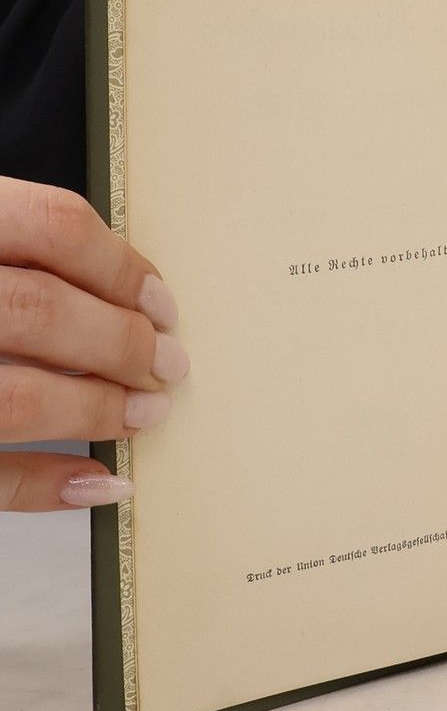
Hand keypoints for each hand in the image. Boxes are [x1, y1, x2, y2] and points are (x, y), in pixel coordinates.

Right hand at [1, 177, 185, 511]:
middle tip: (168, 364)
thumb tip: (124, 299)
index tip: (163, 304)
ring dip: (92, 411)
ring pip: (12, 397)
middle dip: (120, 343)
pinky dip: (39, 484)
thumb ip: (11, 247)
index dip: (120, 267)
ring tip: (143, 415)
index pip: (50, 226)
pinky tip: (93, 482)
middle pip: (40, 311)